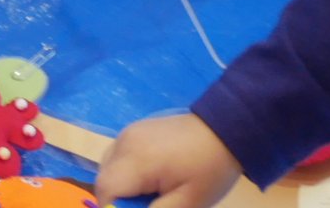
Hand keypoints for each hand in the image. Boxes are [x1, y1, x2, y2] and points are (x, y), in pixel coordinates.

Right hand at [95, 114, 244, 207]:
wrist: (225, 129)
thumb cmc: (209, 170)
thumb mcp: (188, 203)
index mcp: (137, 159)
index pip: (105, 189)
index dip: (113, 207)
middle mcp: (125, 142)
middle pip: (104, 178)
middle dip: (119, 198)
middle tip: (150, 203)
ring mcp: (128, 132)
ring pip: (109, 167)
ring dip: (122, 185)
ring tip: (152, 191)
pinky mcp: (135, 129)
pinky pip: (118, 156)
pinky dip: (127, 171)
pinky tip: (152, 175)